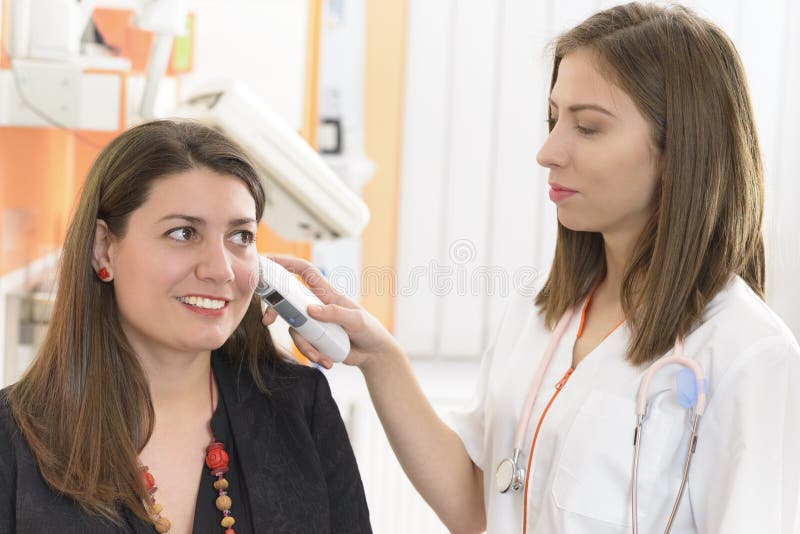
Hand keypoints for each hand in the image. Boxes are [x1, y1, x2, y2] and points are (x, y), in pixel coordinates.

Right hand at [261, 255, 402, 369]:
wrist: (373, 354)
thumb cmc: (369, 329)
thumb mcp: (356, 320)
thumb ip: (335, 313)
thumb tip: (310, 309)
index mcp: (327, 293)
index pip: (305, 271)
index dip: (287, 263)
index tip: (269, 261)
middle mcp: (316, 305)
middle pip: (288, 300)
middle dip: (275, 310)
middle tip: (267, 321)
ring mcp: (313, 322)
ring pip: (294, 328)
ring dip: (305, 346)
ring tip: (322, 357)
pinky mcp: (314, 338)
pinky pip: (303, 344)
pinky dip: (312, 354)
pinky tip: (328, 361)